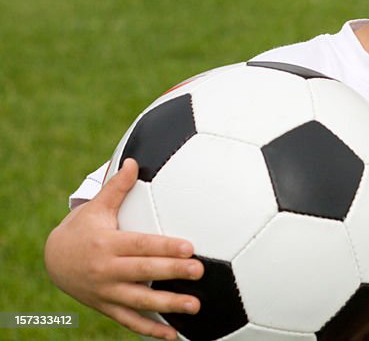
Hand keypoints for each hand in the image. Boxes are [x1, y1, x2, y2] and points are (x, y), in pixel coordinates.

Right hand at [44, 158, 203, 339]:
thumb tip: (134, 161)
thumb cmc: (84, 229)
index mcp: (108, 245)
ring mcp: (107, 292)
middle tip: (199, 272)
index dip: (164, 247)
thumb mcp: (96, 209)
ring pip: (139, 302)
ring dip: (167, 306)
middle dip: (171, 273)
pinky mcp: (107, 307)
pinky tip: (173, 334)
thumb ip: (117, 188)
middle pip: (143, 273)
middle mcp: (107, 271)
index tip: (190, 247)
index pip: (141, 246)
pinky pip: (130, 321)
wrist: (54, 261)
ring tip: (194, 306)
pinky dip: (150, 330)